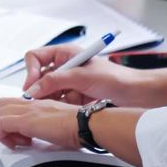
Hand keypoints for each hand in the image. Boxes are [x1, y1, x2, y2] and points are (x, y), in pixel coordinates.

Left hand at [0, 97, 81, 149]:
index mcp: (40, 104)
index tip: (15, 131)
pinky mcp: (27, 121)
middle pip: (1, 105)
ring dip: (5, 130)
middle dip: (3, 121)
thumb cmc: (81, 126)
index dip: (10, 117)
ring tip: (21, 141)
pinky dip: (5, 136)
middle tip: (16, 136)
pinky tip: (21, 144)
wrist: (87, 124)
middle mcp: (32, 104)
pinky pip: (2, 124)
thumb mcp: (59, 123)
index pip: (14, 103)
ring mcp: (28, 111)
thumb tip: (41, 135)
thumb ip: (47, 125)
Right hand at [22, 47, 138, 103]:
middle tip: (33, 102)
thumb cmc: (116, 77)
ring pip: (46, 92)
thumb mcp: (82, 76)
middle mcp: (65, 67)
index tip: (32, 86)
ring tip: (45, 110)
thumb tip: (34, 88)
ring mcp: (69, 83)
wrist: (136, 93)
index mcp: (65, 53)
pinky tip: (57, 113)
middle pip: (39, 77)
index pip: (36, 58)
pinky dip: (55, 108)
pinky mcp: (73, 97)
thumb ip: (56, 81)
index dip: (31, 71)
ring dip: (45, 100)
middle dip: (36, 89)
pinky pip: (57, 102)